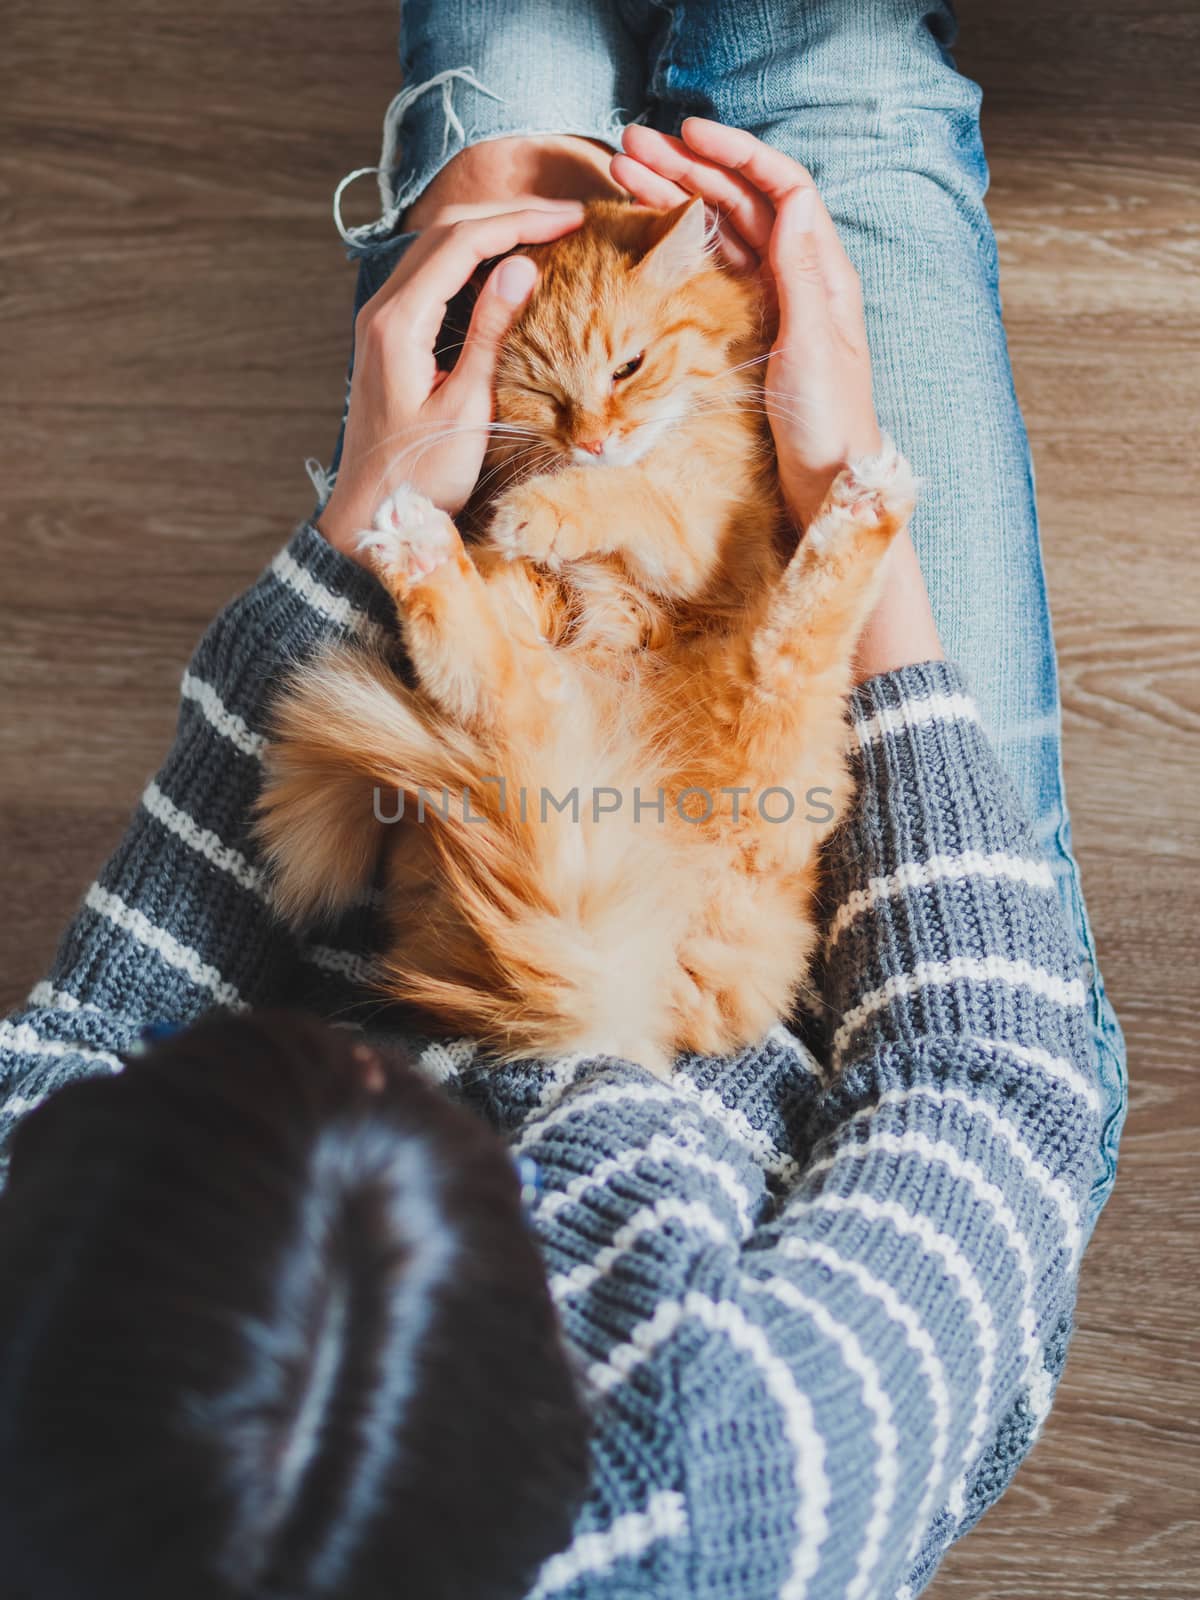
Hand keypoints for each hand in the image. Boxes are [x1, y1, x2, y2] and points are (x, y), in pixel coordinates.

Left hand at [317, 203, 584, 562]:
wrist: (371, 513)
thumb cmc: (419, 476)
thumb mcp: (466, 409)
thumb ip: (491, 334)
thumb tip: (523, 267)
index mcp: (399, 323)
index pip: (464, 242)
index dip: (521, 222)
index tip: (572, 219)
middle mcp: (383, 309)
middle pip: (448, 231)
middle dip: (510, 215)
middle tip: (568, 217)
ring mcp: (383, 320)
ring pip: (439, 247)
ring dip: (492, 231)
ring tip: (547, 232)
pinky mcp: (391, 335)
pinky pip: (434, 276)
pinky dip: (475, 260)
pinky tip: (510, 269)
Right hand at [612, 120, 881, 528]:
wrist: (826, 479)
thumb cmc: (829, 421)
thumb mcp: (815, 344)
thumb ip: (801, 272)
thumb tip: (791, 199)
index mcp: (820, 271)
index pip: (782, 186)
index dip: (737, 153)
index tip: (690, 134)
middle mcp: (796, 277)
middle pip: (741, 201)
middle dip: (688, 167)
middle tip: (631, 148)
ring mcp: (769, 302)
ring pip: (719, 231)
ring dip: (674, 198)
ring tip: (624, 176)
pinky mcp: (745, 330)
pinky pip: (709, 271)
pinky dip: (677, 245)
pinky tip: (645, 233)